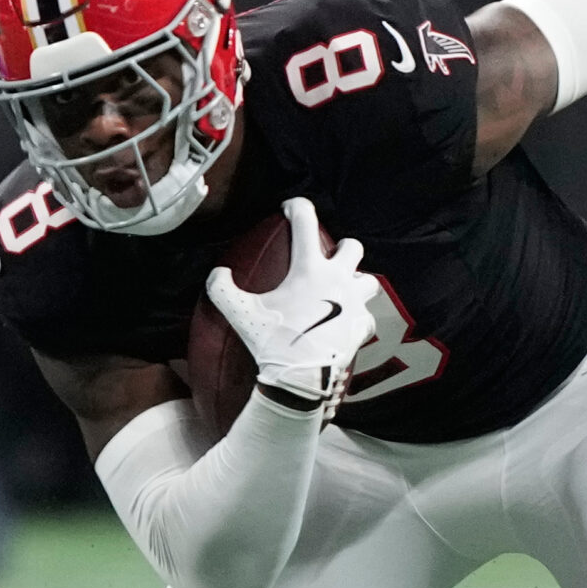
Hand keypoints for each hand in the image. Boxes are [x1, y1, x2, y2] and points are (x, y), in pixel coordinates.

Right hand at [204, 197, 379, 411]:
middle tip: (328, 255)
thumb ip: (222, 288)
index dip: (298, 207)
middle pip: (352, 247)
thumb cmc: (272, 342)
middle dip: (342, 247)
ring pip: (368, 281)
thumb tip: (217, 273)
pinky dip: (357, 317)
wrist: (301, 380)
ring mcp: (355, 305)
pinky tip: (346, 323)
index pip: (306, 222)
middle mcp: (338, 281)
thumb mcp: (239, 313)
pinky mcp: (362, 328)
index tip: (290, 208)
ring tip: (343, 288)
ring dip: (357, 280)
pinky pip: (366, 317)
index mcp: (310, 269)